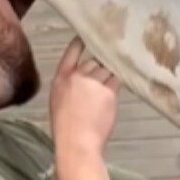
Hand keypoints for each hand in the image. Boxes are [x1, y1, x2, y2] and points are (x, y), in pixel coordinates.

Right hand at [50, 37, 119, 154]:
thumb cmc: (65, 127)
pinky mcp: (109, 92)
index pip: (72, 53)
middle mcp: (78, 76)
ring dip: (109, 74)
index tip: (85, 37)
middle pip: (93, 61)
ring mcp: (94, 82)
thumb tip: (83, 80)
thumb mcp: (58, 100)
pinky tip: (121, 82)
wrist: (77, 142)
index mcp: (61, 78)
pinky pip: (117, 80)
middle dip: (99, 66)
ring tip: (109, 83)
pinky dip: (118, 81)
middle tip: (102, 74)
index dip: (79, 44)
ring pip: (106, 70)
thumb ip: (70, 85)